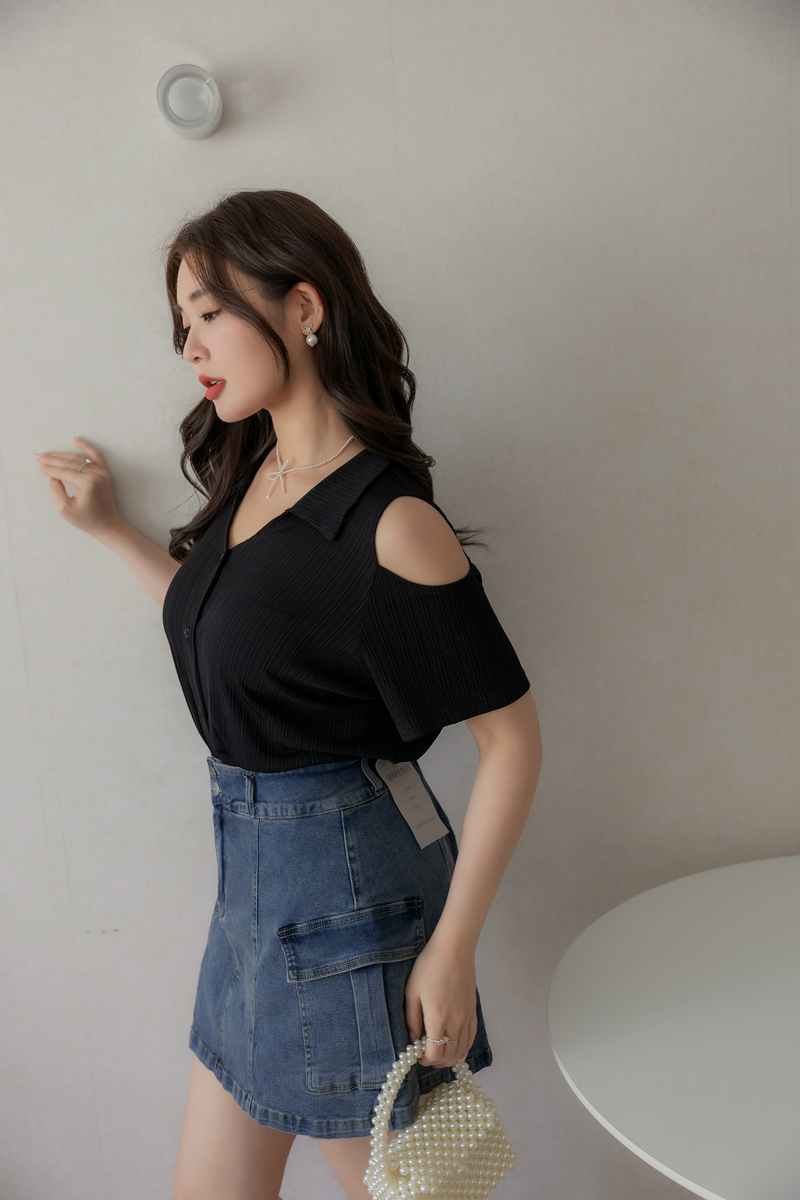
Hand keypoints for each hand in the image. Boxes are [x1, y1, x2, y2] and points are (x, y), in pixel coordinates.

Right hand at [35, 437, 121, 538]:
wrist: (108, 525)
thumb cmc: (87, 520)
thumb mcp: (65, 509)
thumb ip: (57, 490)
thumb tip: (53, 476)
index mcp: (87, 483)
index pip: (63, 472)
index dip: (49, 469)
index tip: (39, 467)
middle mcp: (96, 474)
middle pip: (70, 463)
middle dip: (52, 459)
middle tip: (38, 456)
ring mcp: (103, 472)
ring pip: (79, 458)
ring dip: (63, 454)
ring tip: (49, 453)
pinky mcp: (106, 473)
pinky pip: (96, 455)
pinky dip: (86, 447)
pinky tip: (76, 440)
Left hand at [404, 933, 477, 1069]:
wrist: (454, 949)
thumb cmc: (429, 967)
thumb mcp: (412, 992)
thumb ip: (412, 1019)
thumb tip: (413, 1040)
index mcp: (438, 1019)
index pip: (434, 1054)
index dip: (424, 1060)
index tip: (416, 1055)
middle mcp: (455, 1022)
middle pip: (449, 1056)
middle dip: (436, 1061)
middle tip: (425, 1055)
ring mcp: (467, 1017)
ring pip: (462, 1050)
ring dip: (450, 1057)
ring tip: (438, 1054)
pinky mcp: (474, 1011)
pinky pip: (471, 1037)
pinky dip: (464, 1048)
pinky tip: (456, 1047)